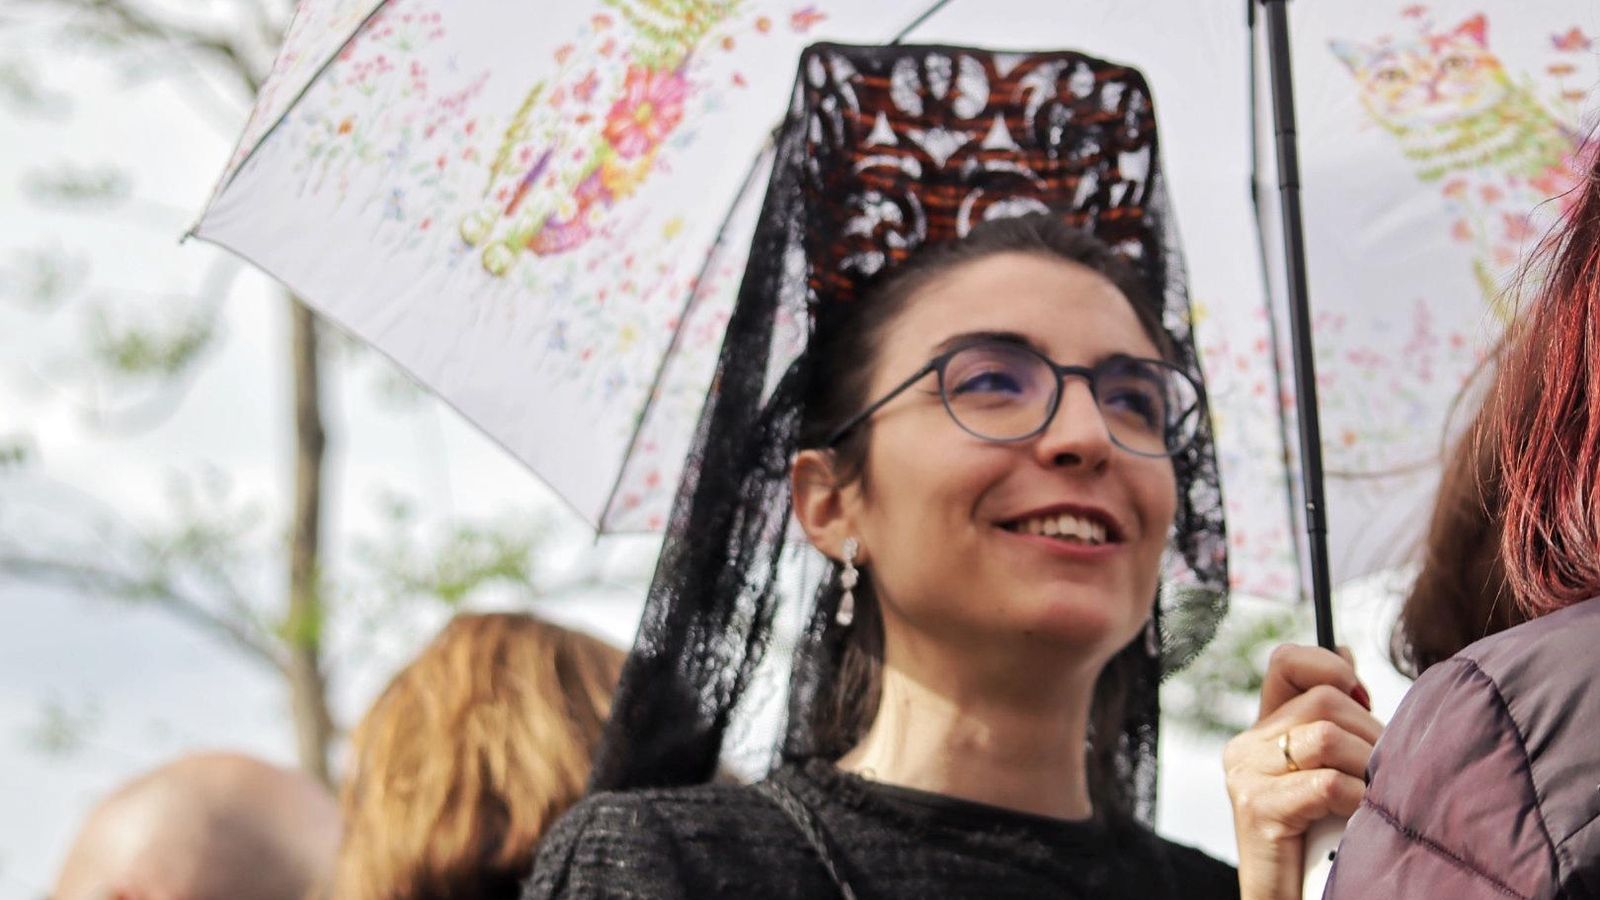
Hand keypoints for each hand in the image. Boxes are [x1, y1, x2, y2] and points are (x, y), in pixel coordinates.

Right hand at [1224, 644, 1382, 899]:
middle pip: (1324, 702)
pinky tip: (1361, 817)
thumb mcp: (1327, 768)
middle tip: (1383, 773)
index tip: (1362, 697)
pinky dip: (1357, 799)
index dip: (1329, 665)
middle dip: (1371, 734)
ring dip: (1368, 767)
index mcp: (1262, 732)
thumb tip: (1345, 650)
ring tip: (1375, 796)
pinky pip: (1325, 783)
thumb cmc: (1321, 842)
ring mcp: (1247, 777)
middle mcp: (1246, 747)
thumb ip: (1332, 718)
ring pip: (1326, 736)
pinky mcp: (1258, 810)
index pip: (1286, 662)